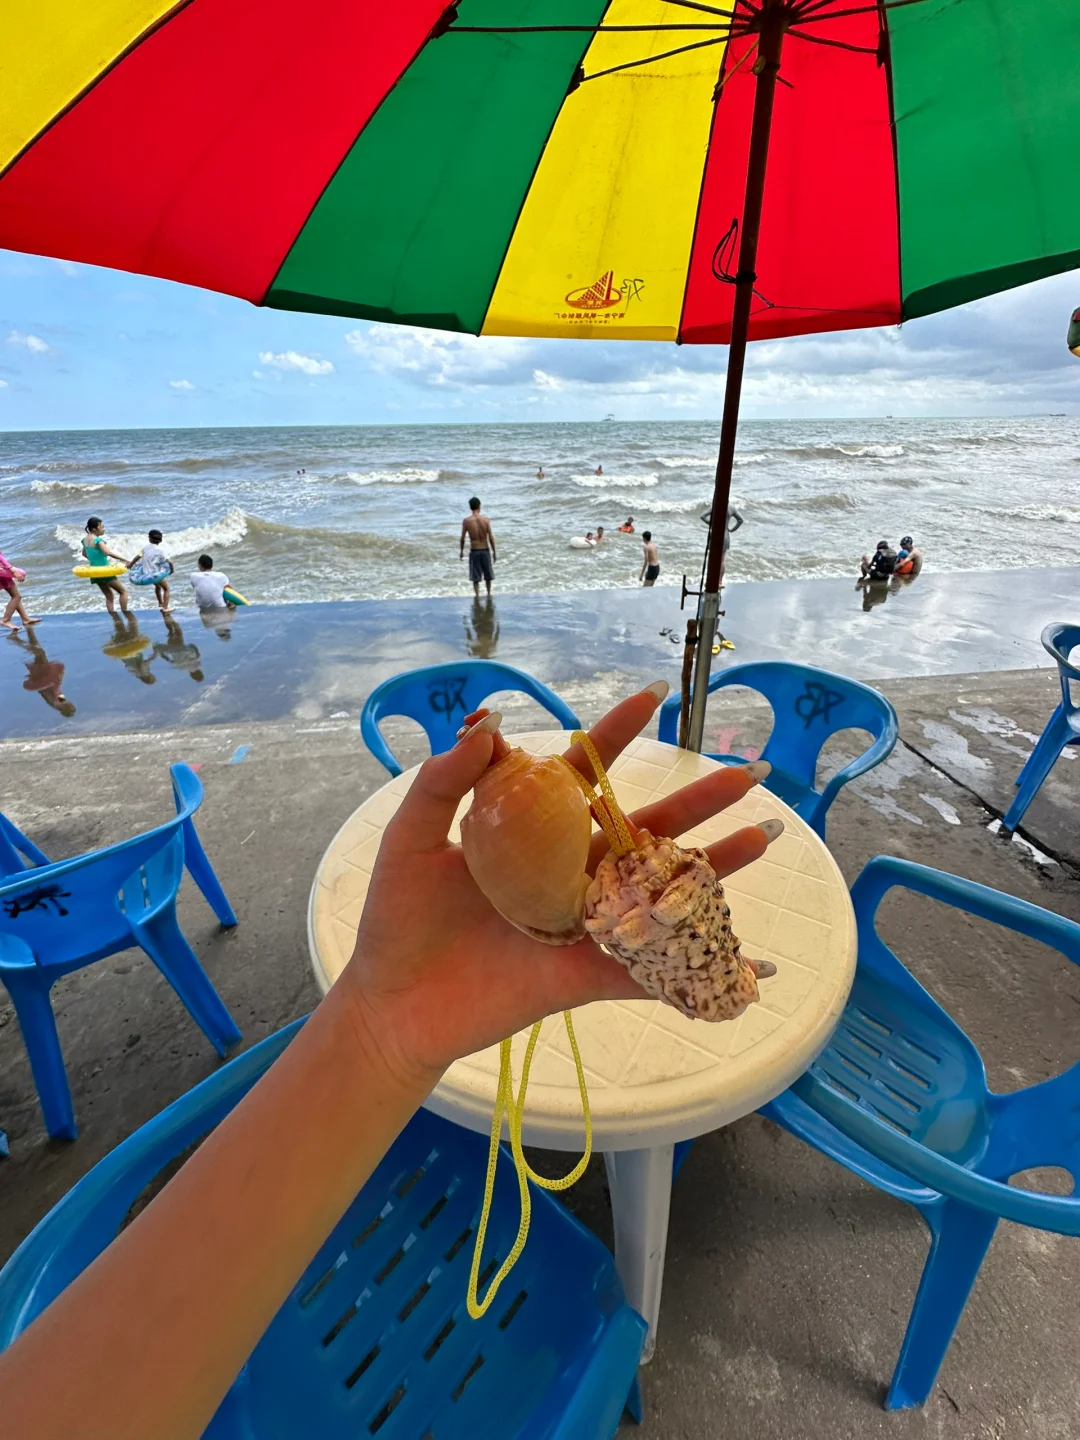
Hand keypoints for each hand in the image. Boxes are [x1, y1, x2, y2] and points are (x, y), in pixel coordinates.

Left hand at [342, 686, 778, 1088]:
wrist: (391, 1003)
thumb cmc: (398, 918)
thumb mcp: (410, 837)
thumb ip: (445, 780)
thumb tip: (487, 721)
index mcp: (529, 831)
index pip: (582, 772)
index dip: (616, 734)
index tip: (652, 696)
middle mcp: (566, 869)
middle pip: (643, 824)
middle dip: (696, 798)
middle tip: (746, 772)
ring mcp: (582, 920)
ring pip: (658, 886)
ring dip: (713, 864)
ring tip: (762, 836)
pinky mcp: (585, 973)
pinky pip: (648, 963)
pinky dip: (692, 956)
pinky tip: (743, 949)